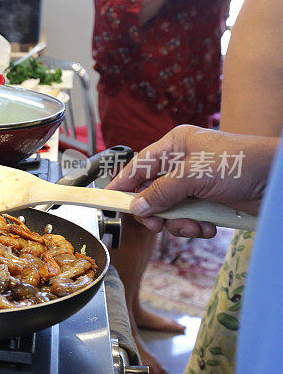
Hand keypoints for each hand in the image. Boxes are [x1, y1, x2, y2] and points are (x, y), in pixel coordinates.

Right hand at [106, 125, 277, 237]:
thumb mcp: (193, 174)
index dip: (123, 184)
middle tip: (159, 225)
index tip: (108, 201)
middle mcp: (182, 164)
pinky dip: (195, 227)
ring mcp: (196, 185)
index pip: (138, 166)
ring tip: (195, 226)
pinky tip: (208, 227)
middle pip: (151, 193)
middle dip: (156, 212)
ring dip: (179, 223)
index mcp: (174, 146)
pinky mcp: (209, 202)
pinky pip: (189, 219)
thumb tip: (135, 207)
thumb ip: (160, 191)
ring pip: (169, 210)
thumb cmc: (242, 162)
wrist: (279, 181)